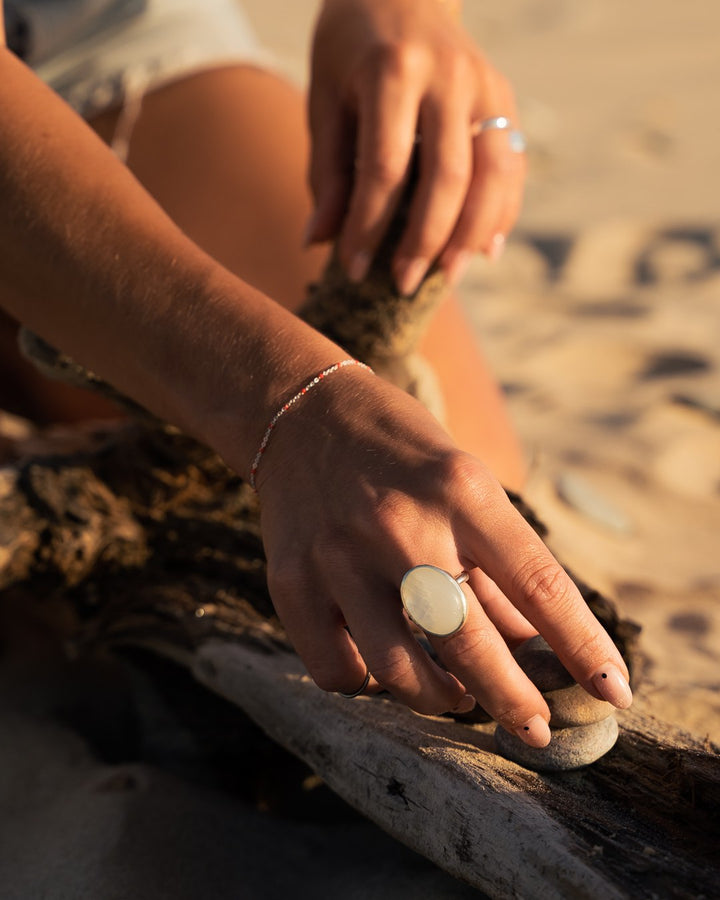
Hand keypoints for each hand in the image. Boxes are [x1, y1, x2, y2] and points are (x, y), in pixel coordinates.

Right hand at [254, 369, 631, 747]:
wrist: (302, 414)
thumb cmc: (401, 451)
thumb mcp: (464, 484)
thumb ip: (494, 564)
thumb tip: (530, 645)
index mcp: (460, 490)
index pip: (538, 582)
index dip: (582, 646)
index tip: (613, 690)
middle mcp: (399, 523)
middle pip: (468, 642)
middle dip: (513, 701)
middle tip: (534, 729)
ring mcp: (338, 555)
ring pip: (399, 672)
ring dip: (439, 699)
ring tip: (454, 694)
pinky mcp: (290, 580)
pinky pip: (336, 670)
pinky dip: (367, 683)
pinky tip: (382, 664)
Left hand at [306, 0, 526, 293]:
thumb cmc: (350, 50)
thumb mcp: (325, 99)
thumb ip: (325, 172)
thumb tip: (318, 243)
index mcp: (392, 71)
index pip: (384, 169)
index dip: (369, 228)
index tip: (353, 271)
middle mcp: (448, 76)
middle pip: (446, 178)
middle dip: (424, 241)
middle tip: (402, 285)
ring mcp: (485, 84)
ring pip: (492, 175)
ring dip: (471, 235)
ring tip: (447, 277)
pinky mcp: (504, 97)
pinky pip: (513, 164)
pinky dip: (502, 211)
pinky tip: (484, 248)